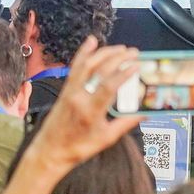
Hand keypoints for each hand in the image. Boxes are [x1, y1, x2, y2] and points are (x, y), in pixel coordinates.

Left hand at [23, 38, 142, 175]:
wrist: (50, 151)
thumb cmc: (77, 148)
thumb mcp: (106, 139)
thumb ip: (125, 123)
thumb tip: (144, 114)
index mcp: (90, 111)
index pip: (109, 86)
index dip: (124, 73)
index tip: (136, 65)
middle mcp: (78, 97)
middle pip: (99, 70)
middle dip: (118, 58)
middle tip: (133, 52)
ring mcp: (70, 91)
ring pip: (87, 64)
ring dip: (104, 52)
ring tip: (120, 48)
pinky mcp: (65, 89)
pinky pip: (75, 67)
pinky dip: (84, 53)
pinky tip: (91, 42)